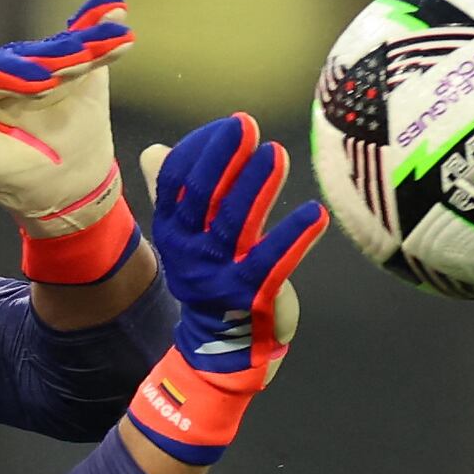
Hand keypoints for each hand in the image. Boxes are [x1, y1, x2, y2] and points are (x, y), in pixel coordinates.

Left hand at [0, 0, 135, 283]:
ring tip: (100, 48)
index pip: (1, 67)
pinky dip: (105, 34)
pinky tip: (114, 15)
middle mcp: (20, 70)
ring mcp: (55, 70)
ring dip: (86, 44)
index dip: (19, 74)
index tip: (39, 84)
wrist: (65, 193)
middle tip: (72, 74)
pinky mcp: (86, 75)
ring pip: (70, 50)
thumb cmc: (12, 178)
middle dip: (59, 59)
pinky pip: (94, 50)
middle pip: (41, 56)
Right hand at [124, 115, 324, 467]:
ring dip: (257, 187)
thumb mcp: (187, 237)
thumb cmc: (210, 278)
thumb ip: (174, 194)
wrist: (219, 348)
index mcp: (172, 230)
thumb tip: (157, 150)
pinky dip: (295, 237)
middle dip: (225, 158)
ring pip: (236, 224)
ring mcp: (219, 274)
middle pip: (203, 197)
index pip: (177, 181)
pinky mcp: (251, 295)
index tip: (228, 126)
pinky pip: (274, 262)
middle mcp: (190, 250)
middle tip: (246, 125)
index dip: (201, 150)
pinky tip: (316, 213)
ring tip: (276, 154)